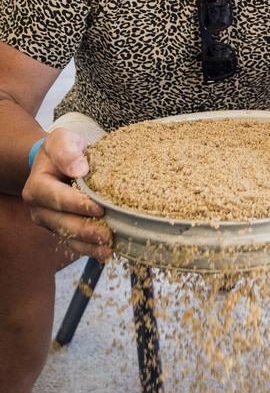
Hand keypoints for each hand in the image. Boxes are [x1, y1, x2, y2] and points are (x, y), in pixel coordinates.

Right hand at [22, 129, 112, 260]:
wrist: (59, 160)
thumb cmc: (62, 149)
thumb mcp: (62, 140)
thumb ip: (67, 151)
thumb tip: (79, 169)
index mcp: (37, 187)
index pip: (57, 198)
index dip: (78, 205)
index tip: (99, 209)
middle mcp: (40, 209)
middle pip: (62, 223)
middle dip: (85, 230)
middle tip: (107, 235)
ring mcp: (51, 221)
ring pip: (68, 237)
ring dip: (89, 245)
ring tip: (108, 250)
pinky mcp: (63, 229)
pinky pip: (75, 242)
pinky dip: (90, 249)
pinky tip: (106, 253)